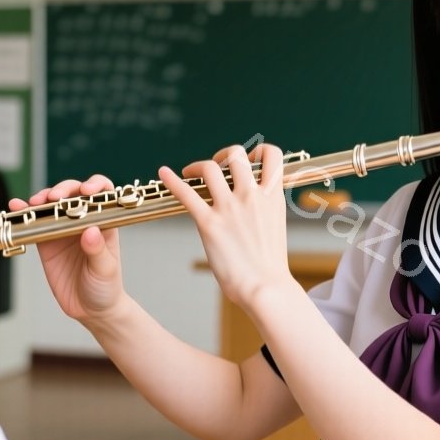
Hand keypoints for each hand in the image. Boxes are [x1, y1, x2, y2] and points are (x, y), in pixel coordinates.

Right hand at [9, 175, 126, 323]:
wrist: (90, 310)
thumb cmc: (105, 287)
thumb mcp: (105, 270)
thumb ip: (98, 251)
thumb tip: (90, 231)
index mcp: (104, 223)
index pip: (102, 194)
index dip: (94, 186)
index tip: (86, 191)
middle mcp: (83, 221)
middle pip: (73, 194)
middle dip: (63, 190)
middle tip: (54, 198)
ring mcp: (63, 229)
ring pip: (51, 205)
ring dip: (42, 198)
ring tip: (33, 203)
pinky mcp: (46, 241)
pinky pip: (34, 223)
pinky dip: (23, 214)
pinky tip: (15, 208)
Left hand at [159, 143, 293, 310]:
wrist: (266, 288)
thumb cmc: (271, 267)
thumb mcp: (276, 228)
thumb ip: (265, 210)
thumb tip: (257, 207)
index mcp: (272, 196)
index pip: (272, 155)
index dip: (258, 151)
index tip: (249, 159)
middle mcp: (251, 196)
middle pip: (236, 154)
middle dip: (225, 154)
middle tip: (218, 165)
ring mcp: (229, 208)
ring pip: (210, 167)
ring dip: (199, 165)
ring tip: (192, 172)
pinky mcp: (209, 223)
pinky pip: (186, 194)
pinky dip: (172, 181)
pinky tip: (163, 173)